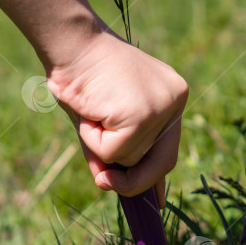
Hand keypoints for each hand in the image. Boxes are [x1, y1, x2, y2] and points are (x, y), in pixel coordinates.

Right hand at [46, 30, 187, 207]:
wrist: (70, 42)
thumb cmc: (80, 76)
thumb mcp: (101, 120)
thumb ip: (112, 152)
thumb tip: (110, 185)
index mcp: (171, 96)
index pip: (168, 146)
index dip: (158, 176)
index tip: (156, 202)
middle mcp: (175, 102)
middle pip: (162, 162)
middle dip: (132, 180)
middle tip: (105, 183)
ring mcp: (162, 109)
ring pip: (131, 160)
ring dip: (100, 145)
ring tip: (91, 111)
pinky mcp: (143, 115)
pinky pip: (114, 153)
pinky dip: (93, 140)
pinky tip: (90, 111)